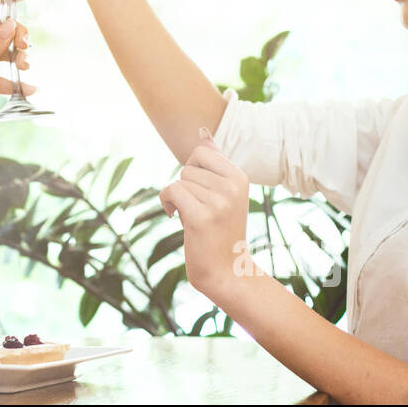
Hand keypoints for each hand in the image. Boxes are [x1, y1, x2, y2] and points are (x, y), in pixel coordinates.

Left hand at [158, 128, 251, 297]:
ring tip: (192, 217)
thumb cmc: (220, 230)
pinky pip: (171, 191)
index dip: (194, 171)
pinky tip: (176, 218)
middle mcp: (232, 187)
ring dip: (178, 199)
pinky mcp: (200, 217)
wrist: (226, 270)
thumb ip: (215, 165)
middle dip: (186, 188)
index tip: (201, 192)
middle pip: (187, 167)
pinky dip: (167, 203)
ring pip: (179, 181)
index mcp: (240, 178)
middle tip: (199, 210)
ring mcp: (218, 202)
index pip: (202, 152)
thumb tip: (204, 135)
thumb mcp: (224, 194)